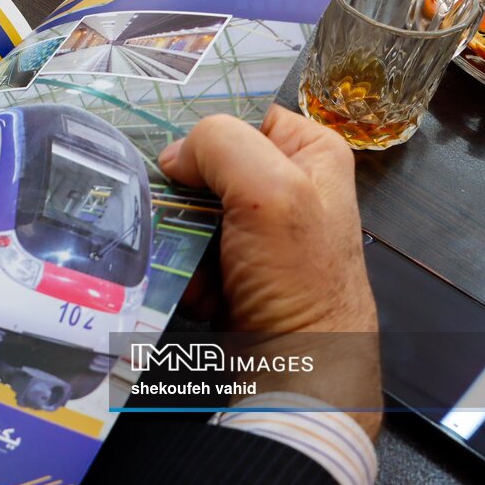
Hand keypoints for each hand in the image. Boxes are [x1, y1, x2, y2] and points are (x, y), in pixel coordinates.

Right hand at [159, 106, 380, 434]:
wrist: (296, 367)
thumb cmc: (298, 277)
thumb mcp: (269, 190)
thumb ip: (220, 144)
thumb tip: (174, 155)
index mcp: (310, 152)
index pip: (239, 116)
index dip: (208, 138)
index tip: (186, 166)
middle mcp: (286, 184)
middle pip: (206, 165)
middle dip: (185, 196)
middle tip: (187, 222)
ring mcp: (258, 229)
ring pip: (189, 208)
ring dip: (180, 238)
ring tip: (196, 266)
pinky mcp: (235, 266)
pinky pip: (189, 249)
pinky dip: (186, 269)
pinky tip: (202, 289)